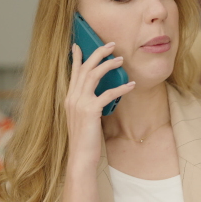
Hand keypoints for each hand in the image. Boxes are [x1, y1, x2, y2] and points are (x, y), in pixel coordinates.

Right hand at [64, 42, 134, 167]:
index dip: (76, 57)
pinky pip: (107, 94)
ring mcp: (80, 103)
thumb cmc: (85, 139)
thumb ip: (87, 105)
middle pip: (85, 68)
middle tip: (111, 45)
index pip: (72, 72)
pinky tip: (131, 85)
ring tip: (121, 59)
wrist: (81, 156)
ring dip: (108, 64)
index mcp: (69, 98)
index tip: (78, 45)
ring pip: (93, 75)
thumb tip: (99, 96)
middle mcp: (72, 97)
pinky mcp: (90, 111)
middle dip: (98, 53)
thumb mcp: (84, 118)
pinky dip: (121, 88)